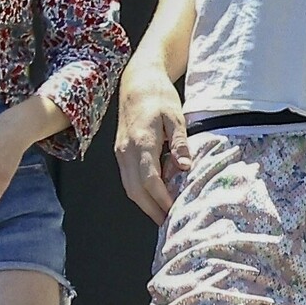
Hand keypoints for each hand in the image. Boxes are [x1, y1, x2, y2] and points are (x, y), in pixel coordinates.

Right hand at [115, 62, 191, 225]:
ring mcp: (120, 151)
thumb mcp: (175, 116)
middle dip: (151, 209)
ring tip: (162, 214)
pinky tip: (155, 194)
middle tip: (168, 223)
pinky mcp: (121, 150)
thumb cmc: (158, 96)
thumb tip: (185, 167)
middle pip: (135, 190)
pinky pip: (128, 177)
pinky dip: (140, 190)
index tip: (175, 210)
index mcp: (141, 142)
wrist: (137, 81)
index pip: (150, 180)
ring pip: (129, 186)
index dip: (162, 199)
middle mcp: (126, 150)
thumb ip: (179, 143)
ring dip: (145, 203)